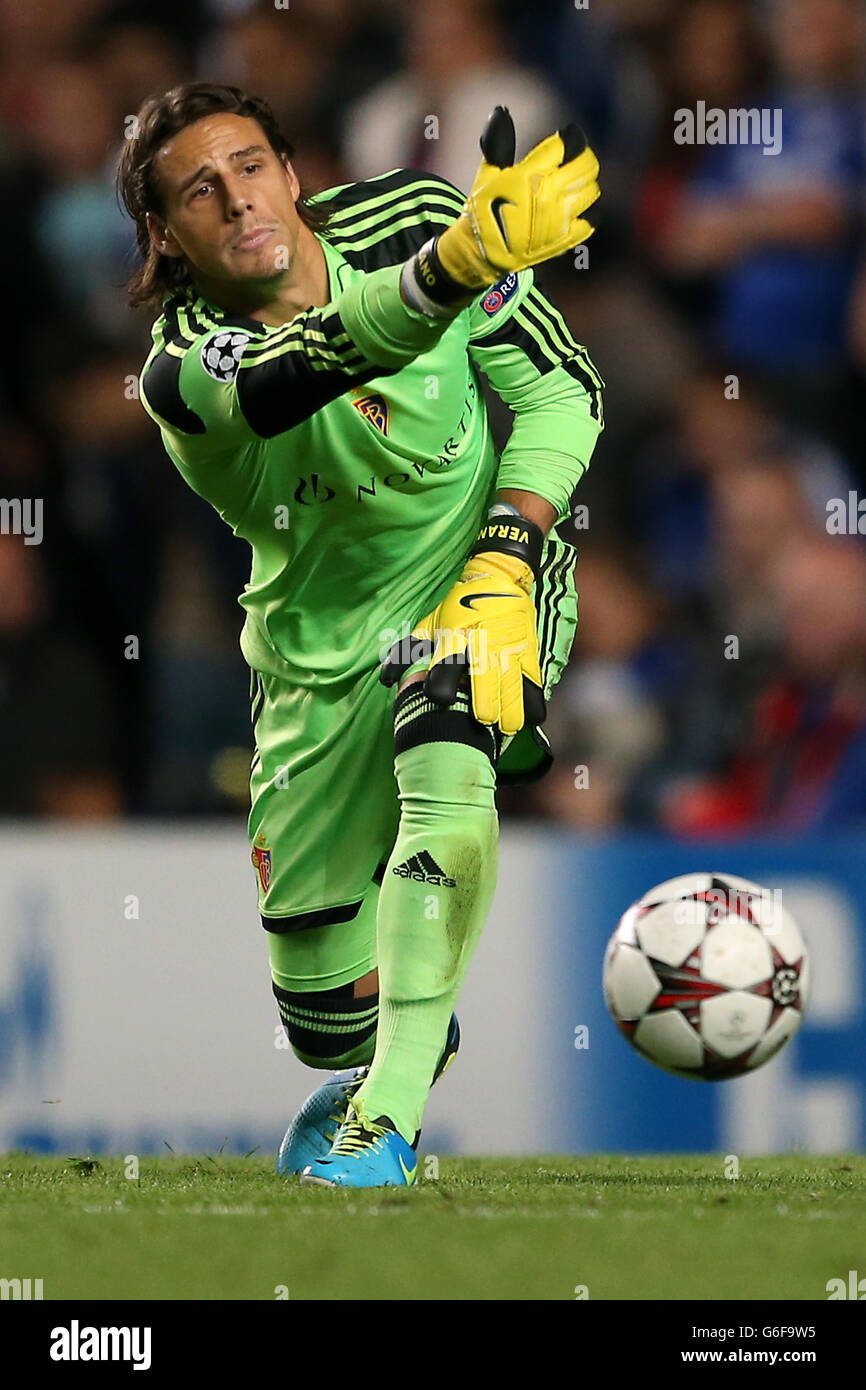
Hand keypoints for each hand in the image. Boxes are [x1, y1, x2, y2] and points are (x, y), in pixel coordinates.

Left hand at [381, 514, 546, 736]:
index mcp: (454, 638)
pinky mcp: (529, 653)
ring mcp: (509, 650)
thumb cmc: (459, 604)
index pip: (445, 667)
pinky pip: (535, 684)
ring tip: (507, 729)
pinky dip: (533, 704)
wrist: (500, 576)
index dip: (440, 688)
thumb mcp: (431, 622)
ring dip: (511, 712)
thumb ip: (408, 650)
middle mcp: (482, 646)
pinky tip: (529, 718)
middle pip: (485, 683)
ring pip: (513, 687)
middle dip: (485, 707)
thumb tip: (386, 680)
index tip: (439, 701)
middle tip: (482, 723)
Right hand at [437, 105, 599, 289]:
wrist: (483, 253)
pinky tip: (577, 206)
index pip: (566, 144)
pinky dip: (590, 211)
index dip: (571, 136)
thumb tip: (501, 111)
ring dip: (587, 181)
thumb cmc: (483, 211)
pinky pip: (592, 219)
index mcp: (531, 175)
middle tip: (576, 155)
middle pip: (586, 164)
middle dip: (584, 155)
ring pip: (592, 189)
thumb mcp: (488, 174)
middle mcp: (550, 195)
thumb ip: (499, 142)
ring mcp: (561, 218)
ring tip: (575, 181)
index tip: (568, 134)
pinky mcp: (566, 239)